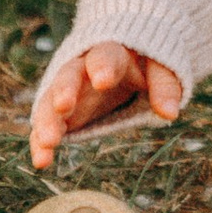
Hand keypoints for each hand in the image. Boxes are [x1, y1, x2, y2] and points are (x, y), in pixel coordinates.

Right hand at [30, 40, 184, 170]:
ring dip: (48, 121)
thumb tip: (170, 114)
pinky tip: (41, 160)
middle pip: (68, 76)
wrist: (125, 54)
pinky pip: (46, 124)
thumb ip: (165, 86)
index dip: (102, 67)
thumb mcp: (161, 67)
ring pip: (51, 101)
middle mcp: (81, 68)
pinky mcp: (60, 111)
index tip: (103, 81)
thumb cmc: (145, 61)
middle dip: (65, 90)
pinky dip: (40, 142)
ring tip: (49, 142)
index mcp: (110, 52)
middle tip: (64, 106)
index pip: (104, 56)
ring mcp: (66, 89)